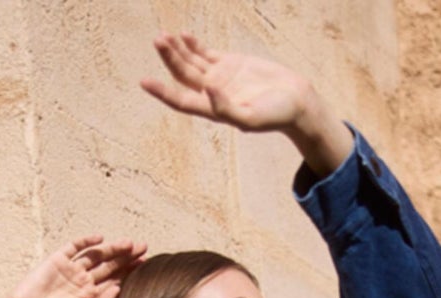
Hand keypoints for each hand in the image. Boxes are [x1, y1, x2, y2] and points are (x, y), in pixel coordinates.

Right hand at [8, 234, 147, 297]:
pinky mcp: (58, 259)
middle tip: (143, 248)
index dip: (129, 272)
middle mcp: (84, 280)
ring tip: (128, 244)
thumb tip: (119, 288)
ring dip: (112, 248)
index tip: (145, 265)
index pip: (115, 280)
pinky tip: (100, 238)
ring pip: (96, 254)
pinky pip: (74, 246)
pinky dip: (86, 241)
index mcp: (92, 296)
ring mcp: (72, 268)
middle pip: (109, 265)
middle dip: (126, 257)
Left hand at [140, 31, 312, 133]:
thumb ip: (227, 109)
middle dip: (169, 59)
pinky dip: (193, 44)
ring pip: (192, 62)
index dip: (163, 92)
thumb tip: (206, 91)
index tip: (144, 82)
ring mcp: (220, 77)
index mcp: (214, 110)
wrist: (296, 100)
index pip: (181, 100)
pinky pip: (206, 53)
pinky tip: (182, 35)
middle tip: (158, 41)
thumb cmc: (276, 115)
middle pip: (183, 75)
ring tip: (163, 37)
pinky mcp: (231, 63)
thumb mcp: (251, 118)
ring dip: (177, 50)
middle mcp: (212, 94)